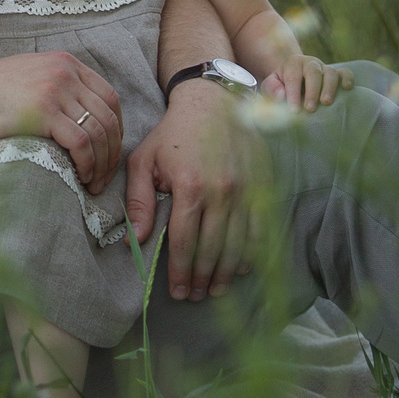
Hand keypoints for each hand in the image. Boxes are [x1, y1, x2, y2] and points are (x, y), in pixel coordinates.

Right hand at [0, 50, 123, 188]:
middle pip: (109, 116)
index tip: (110, 153)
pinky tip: (81, 177)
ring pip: (98, 132)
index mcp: (64, 61)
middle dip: (112, 151)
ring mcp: (55, 89)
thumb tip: (82, 111)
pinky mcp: (44, 111)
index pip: (109, 96)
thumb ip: (55, 84)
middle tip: (105, 177)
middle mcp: (64, 71)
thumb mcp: (26, 76)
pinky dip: (87, 164)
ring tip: (93, 183)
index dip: (116, 129)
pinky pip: (82, 142)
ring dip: (102, 164)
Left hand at [125, 79, 270, 300]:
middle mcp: (221, 191)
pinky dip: (251, 252)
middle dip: (203, 278)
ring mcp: (246, 190)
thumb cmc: (172, 133)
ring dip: (227, 272)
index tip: (177, 291)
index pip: (186, 242)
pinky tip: (240, 268)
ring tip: (216, 289)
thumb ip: (138, 201)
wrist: (213, 101)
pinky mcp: (263, 186)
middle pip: (213, 249)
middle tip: (196, 296)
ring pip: (239, 244)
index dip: (182, 271)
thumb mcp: (143, 160)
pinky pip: (260, 229)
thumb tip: (135, 239)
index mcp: (190, 186)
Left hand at [261, 53, 347, 110]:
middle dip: (312, 91)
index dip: (293, 93)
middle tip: (310, 109)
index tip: (294, 110)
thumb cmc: (282, 85)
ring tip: (326, 103)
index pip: (293, 77)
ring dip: (329, 88)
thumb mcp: (271, 85)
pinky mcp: (337, 74)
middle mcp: (310, 63)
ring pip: (330, 72)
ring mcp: (324, 68)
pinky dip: (348, 79)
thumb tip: (281, 95)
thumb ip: (272, 88)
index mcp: (293, 63)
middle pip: (313, 72)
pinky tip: (346, 88)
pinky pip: (345, 72)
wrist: (294, 79)